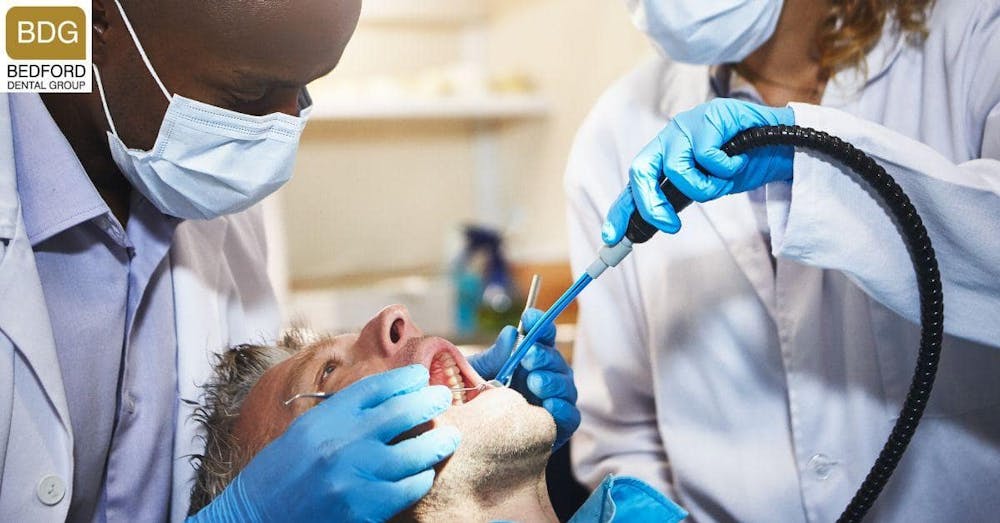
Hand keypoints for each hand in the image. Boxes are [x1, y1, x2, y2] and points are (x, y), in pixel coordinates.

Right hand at [189, 365, 459, 522]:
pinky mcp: (364, 508)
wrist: (254, 520)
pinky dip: (421, 477)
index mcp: (323, 419)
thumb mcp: (304, 433)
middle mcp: (340, 443)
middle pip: (401, 412)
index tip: (421, 375)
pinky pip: (409, 488)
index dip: (404, 378)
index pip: (375, 387)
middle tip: (445, 397)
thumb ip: (342, 415)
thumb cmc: (279, 477)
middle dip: (430, 401)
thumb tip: (388, 397)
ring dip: (438, 441)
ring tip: (450, 436)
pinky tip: (424, 473)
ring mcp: (353, 477)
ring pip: (414, 452)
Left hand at [468, 309, 580, 449]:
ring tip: (534, 381)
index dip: (539, 325)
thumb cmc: (473, 401)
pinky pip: (570, 417)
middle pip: (555, 360)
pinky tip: (549, 405)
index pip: (542, 337)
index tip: (529, 318)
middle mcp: (545, 377)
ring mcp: (553, 401)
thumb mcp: (477, 375)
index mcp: (528, 360)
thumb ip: (495, 357)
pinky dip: (562, 409)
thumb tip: (510, 333)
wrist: (470, 440)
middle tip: (528, 356)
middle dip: (543, 355)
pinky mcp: (558, 428)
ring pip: (565, 386)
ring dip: (552, 381)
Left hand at [603, 98, 794, 243]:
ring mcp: (688, 125)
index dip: (620, 210)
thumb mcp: (708, 187)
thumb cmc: (743, 164)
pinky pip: (706, 155)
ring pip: (676, 167)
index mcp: (665, 156)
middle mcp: (670, 139)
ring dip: (703, 185)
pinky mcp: (710, 117)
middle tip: (670, 225)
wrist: (782, 146)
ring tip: (724, 179)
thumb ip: (680, 197)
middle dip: (651, 203)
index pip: (635, 184)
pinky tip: (738, 160)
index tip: (611, 237)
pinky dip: (725, 167)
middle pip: (641, 170)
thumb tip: (654, 222)